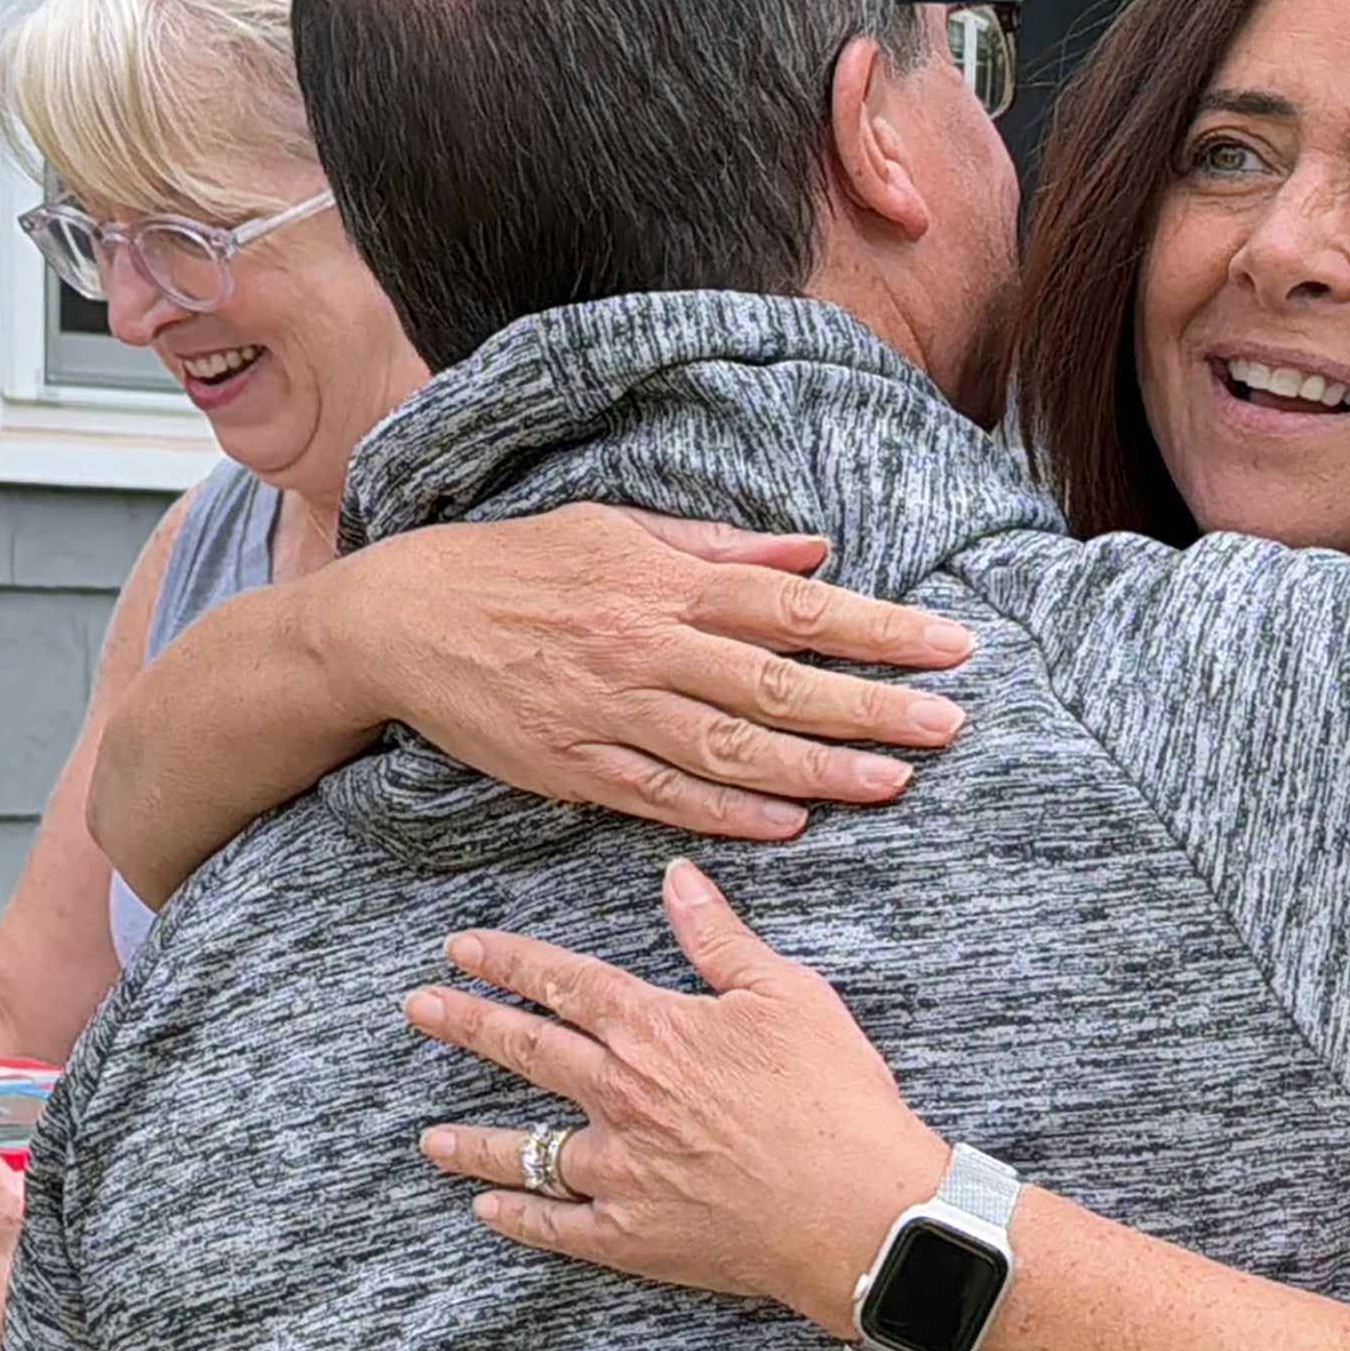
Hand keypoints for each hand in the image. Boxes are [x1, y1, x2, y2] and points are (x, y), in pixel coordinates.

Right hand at [344, 506, 976, 840]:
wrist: (400, 620)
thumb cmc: (518, 565)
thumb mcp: (616, 528)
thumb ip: (719, 548)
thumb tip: (815, 552)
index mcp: (662, 582)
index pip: (793, 606)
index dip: (878, 629)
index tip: (949, 646)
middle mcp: (643, 645)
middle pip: (776, 684)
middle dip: (870, 706)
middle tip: (947, 725)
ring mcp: (607, 711)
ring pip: (729, 750)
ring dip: (817, 770)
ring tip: (889, 782)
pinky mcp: (572, 764)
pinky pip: (663, 796)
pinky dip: (729, 813)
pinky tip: (789, 822)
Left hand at [407, 860, 946, 1329]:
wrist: (857, 1210)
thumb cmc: (834, 1098)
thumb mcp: (787, 995)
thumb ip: (720, 939)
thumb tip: (677, 878)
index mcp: (654, 1030)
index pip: (563, 983)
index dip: (508, 961)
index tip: (461, 948)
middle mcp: (620, 1096)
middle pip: (527, 1052)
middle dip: (466, 1025)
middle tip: (419, 1010)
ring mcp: (618, 1171)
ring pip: (525, 1150)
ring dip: (473, 1141)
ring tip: (431, 1138)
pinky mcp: (631, 1236)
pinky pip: (557, 1226)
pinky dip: (518, 1219)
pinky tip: (487, 1212)